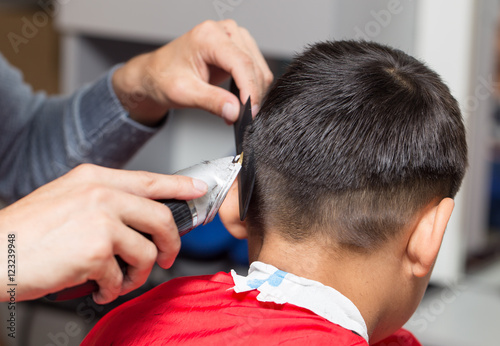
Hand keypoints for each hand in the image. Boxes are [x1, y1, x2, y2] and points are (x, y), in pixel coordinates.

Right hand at [0, 164, 206, 303]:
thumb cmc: (27, 231)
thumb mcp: (67, 198)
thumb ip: (105, 201)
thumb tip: (139, 216)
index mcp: (96, 178)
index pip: (151, 180)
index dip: (181, 186)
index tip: (199, 191)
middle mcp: (102, 194)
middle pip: (161, 218)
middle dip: (170, 244)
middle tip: (165, 257)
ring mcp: (100, 221)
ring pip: (147, 252)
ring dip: (138, 274)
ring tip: (120, 281)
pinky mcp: (96, 251)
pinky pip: (122, 277)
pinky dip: (114, 289)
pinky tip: (99, 288)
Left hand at [112, 20, 272, 125]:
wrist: (156, 74)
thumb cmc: (163, 77)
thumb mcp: (184, 93)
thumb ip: (212, 101)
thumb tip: (235, 111)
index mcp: (208, 37)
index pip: (242, 63)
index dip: (250, 90)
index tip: (251, 113)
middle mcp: (224, 31)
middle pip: (253, 66)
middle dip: (252, 95)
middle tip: (243, 118)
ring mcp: (234, 39)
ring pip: (259, 69)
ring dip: (254, 93)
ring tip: (237, 110)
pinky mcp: (239, 49)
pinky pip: (256, 70)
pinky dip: (252, 88)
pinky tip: (239, 100)